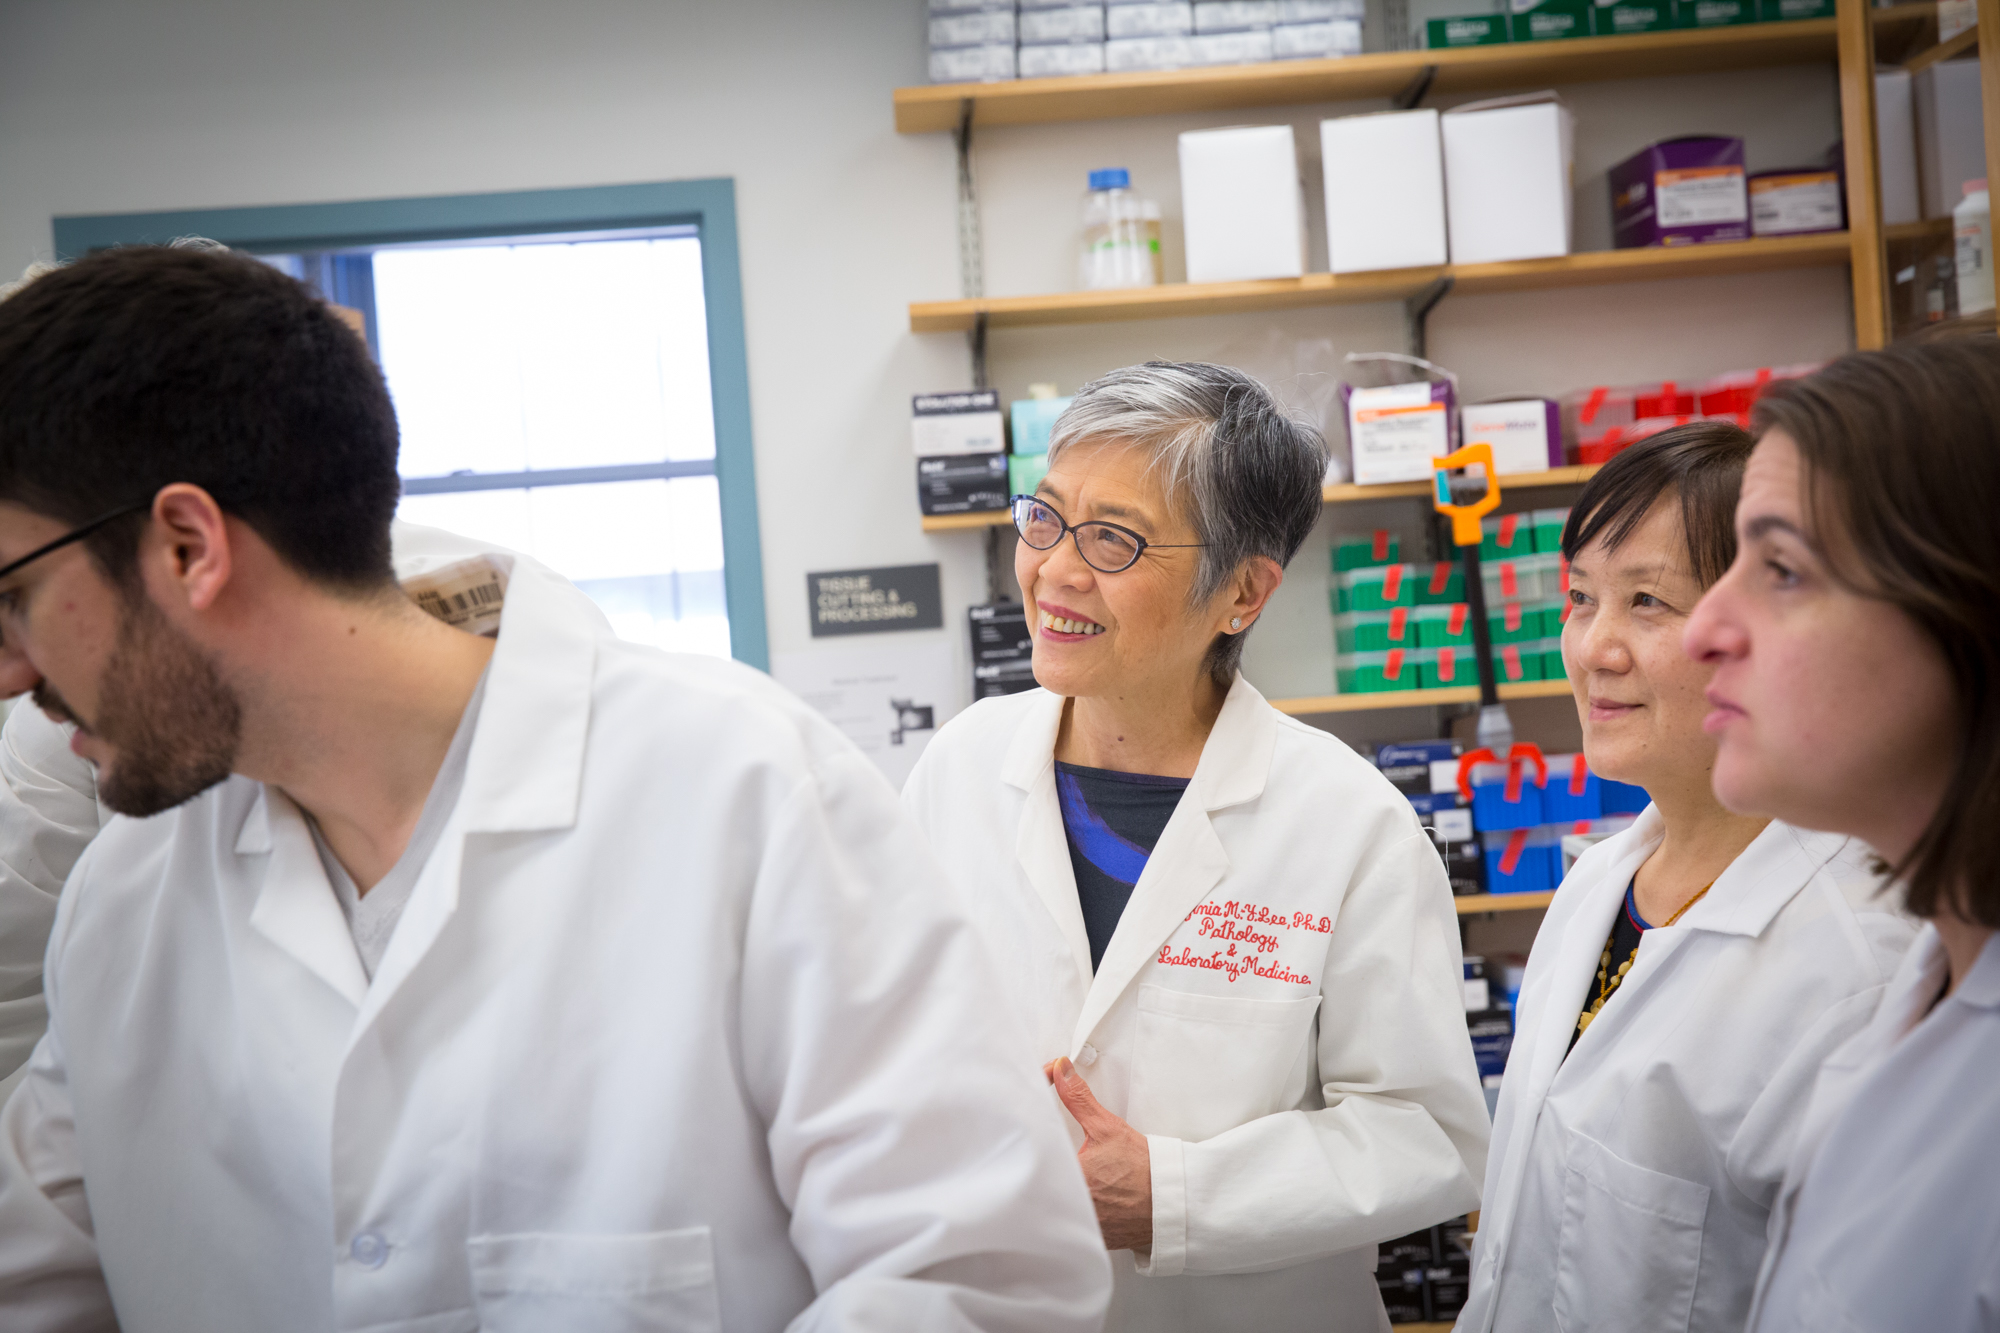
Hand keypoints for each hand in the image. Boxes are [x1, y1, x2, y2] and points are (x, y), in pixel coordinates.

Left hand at [1047, 1056, 1152, 1252]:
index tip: (1028, 1149)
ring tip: (1055, 1188)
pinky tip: (1079, 1204)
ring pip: (1052, 1209)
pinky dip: (1069, 1215)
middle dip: (1039, 1176)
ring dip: (1053, 1197)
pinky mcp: (1090, 1236)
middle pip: (1038, 1189)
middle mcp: (1070, 1207)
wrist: (1168, 1199)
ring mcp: (1080, 1224)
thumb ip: (1078, 1098)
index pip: (1032, 1164)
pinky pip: (1069, 1226)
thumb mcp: (1107, 1127)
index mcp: (1067, 1180)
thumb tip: (1061, 1071)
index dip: (1028, 1153)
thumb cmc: (1141, 1169)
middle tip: (1037, 1167)